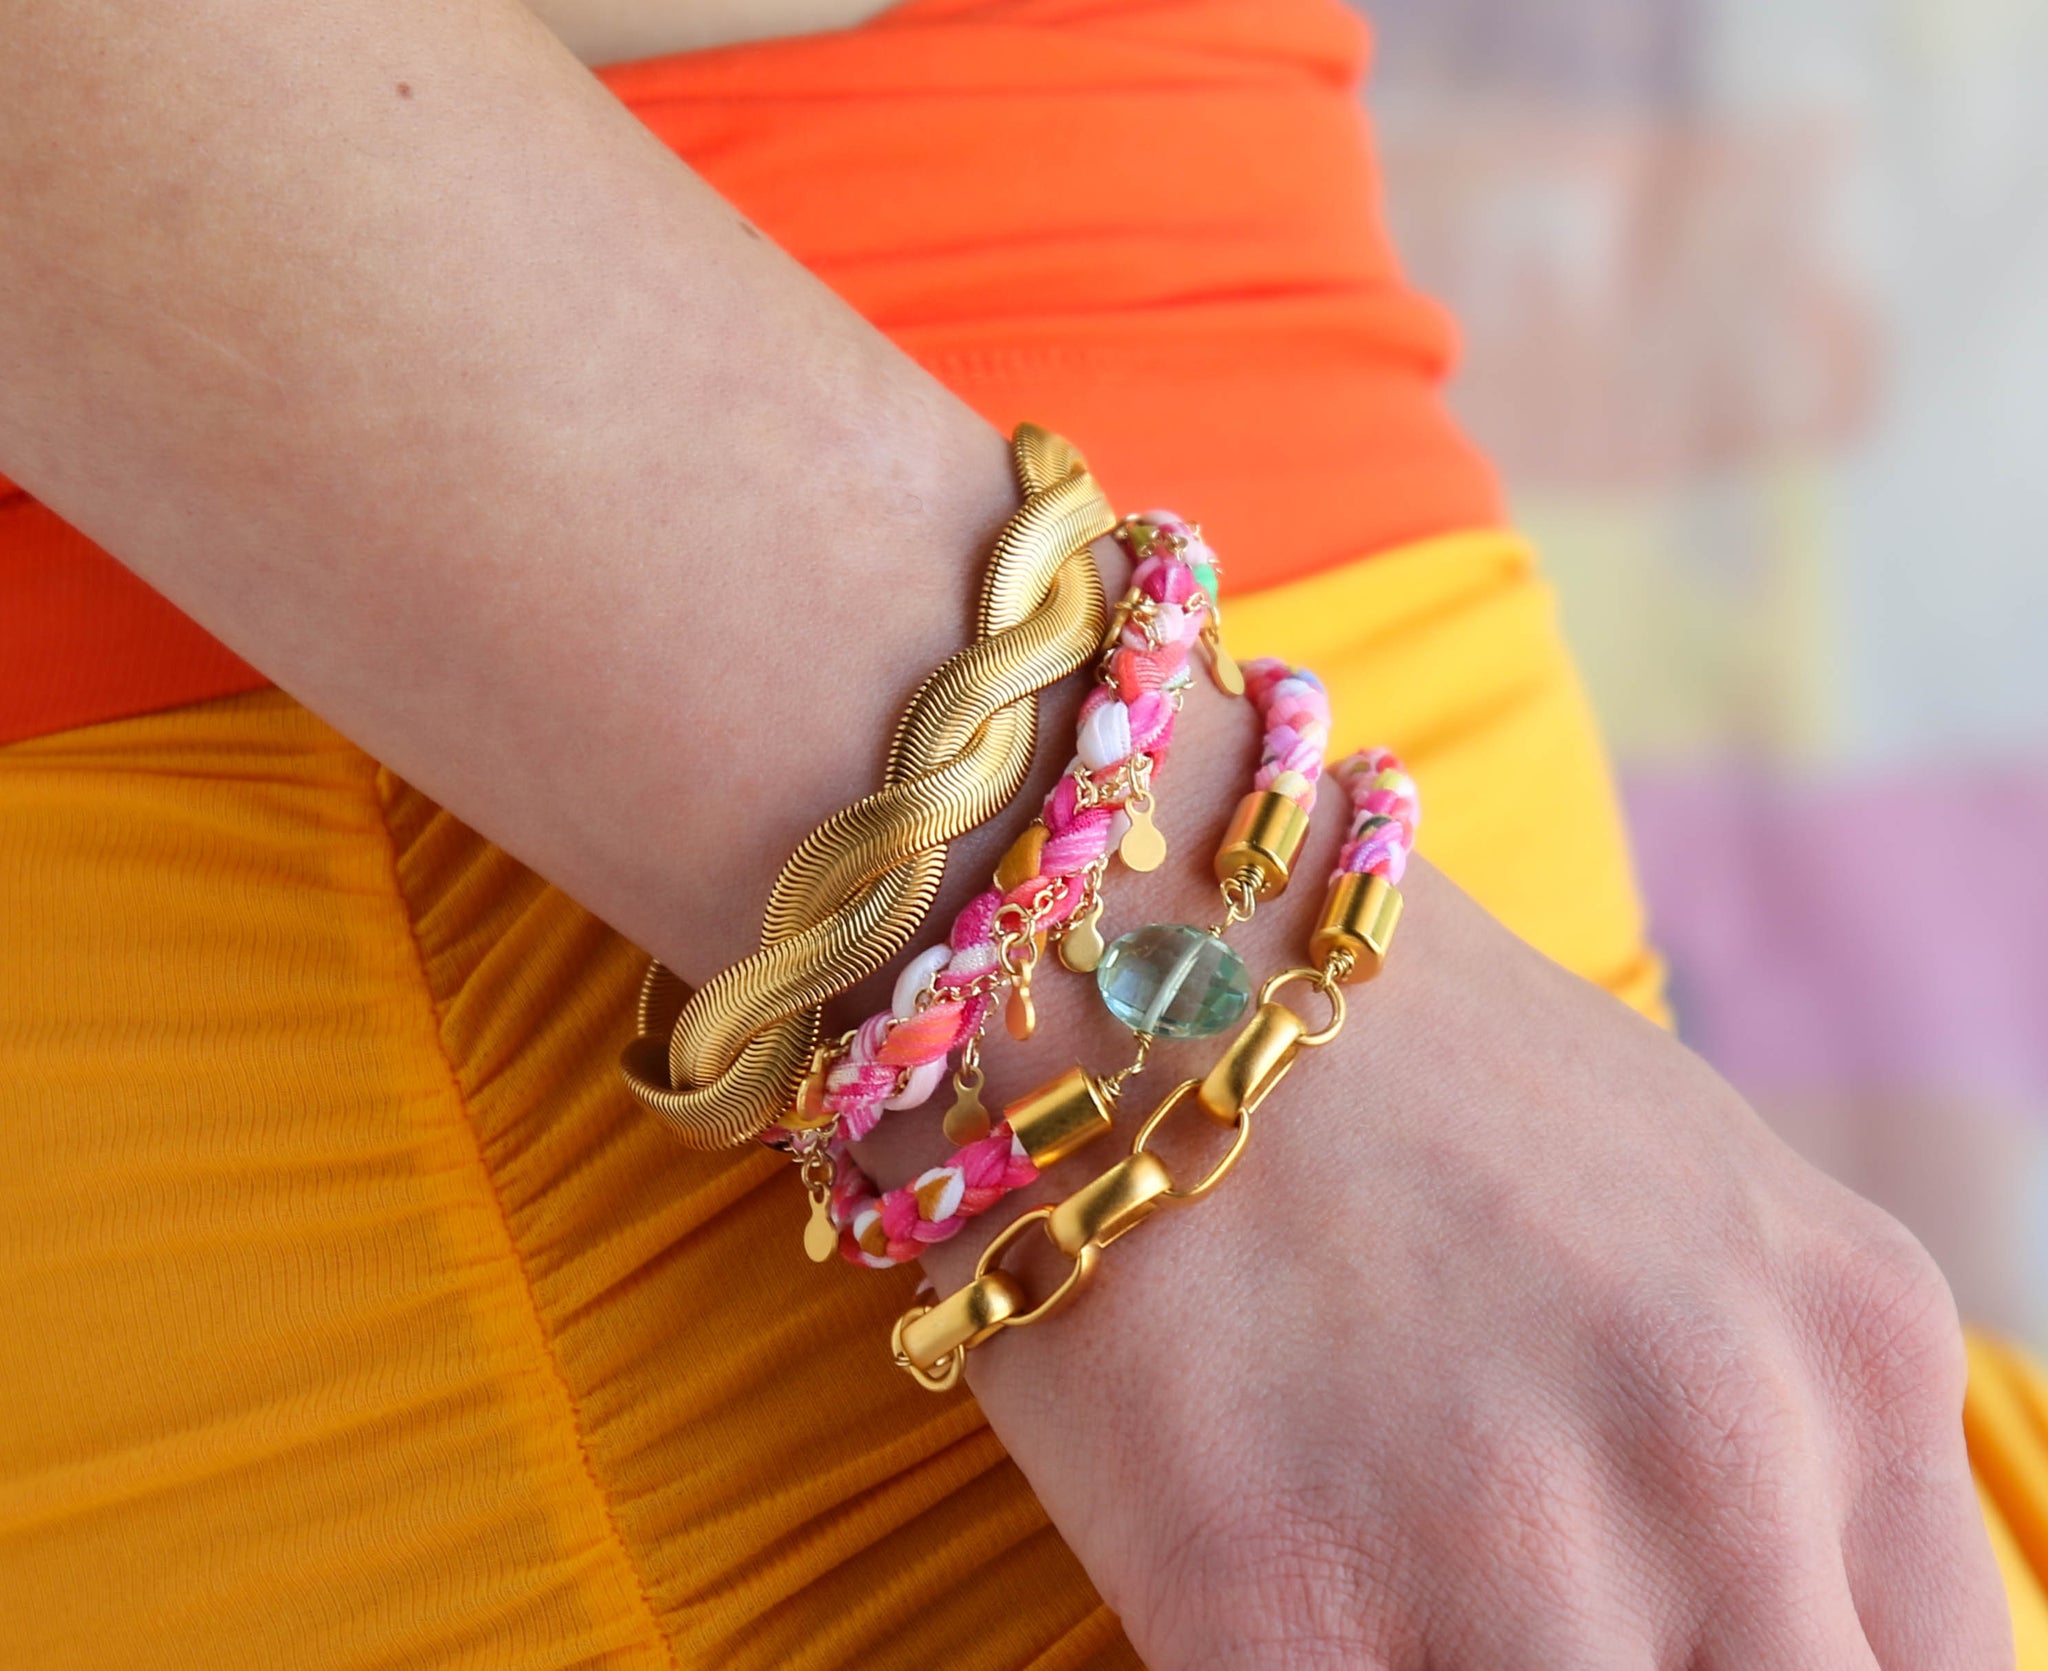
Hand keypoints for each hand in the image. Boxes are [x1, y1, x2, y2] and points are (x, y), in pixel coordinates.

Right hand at [869, 705, 2011, 1667]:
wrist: (1129, 942)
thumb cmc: (1397, 1061)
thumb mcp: (1691, 1204)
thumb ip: (1791, 1426)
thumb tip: (1793, 1619)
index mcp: (1855, 1346)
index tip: (1675, 1644)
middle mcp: (1728, 1455)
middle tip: (1512, 1619)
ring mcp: (1513, 1548)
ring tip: (1394, 1596)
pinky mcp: (1284, 1612)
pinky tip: (1263, 1592)